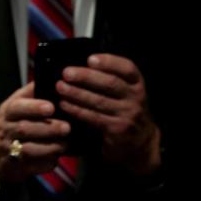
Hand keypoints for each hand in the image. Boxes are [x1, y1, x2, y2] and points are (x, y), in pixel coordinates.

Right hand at [0, 83, 69, 181]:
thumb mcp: (16, 106)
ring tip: (66, 144)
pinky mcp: (14, 168)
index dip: (33, 107)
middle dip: (47, 129)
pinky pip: (31, 167)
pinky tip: (56, 159)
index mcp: (7, 112)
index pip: (17, 108)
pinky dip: (45, 163)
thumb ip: (31, 93)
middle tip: (67, 127)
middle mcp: (5, 130)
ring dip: (49, 147)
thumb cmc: (12, 123)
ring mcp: (8, 150)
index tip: (51, 107)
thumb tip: (52, 74)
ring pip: (28, 149)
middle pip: (24, 129)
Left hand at [58, 54, 161, 175]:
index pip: (127, 68)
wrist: (140, 141)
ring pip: (99, 101)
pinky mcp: (117, 129)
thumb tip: (79, 64)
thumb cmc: (124, 109)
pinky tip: (64, 104)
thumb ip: (110, 78)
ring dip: (77, 93)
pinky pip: (94, 117)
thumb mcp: (125, 91)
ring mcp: (127, 114)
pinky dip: (77, 109)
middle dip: (86, 77)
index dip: (109, 62)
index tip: (90, 59)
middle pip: (111, 83)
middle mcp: (136, 97)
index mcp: (137, 83)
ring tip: (60, 87)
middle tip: (66, 73)